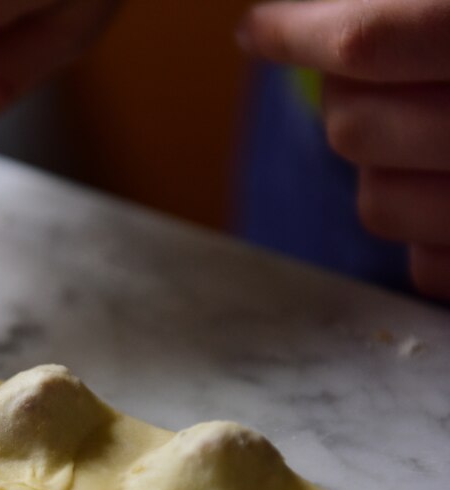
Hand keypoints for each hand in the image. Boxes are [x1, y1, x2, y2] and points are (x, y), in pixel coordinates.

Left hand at [237, 0, 449, 298]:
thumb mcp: (446, 13)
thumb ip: (388, 16)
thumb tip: (298, 16)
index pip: (364, 44)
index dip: (295, 34)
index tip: (256, 29)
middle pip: (351, 129)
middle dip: (349, 101)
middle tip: (375, 77)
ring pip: (377, 205)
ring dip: (385, 172)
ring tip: (433, 138)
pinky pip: (425, 265)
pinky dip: (427, 232)